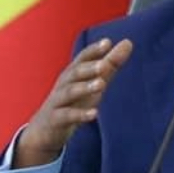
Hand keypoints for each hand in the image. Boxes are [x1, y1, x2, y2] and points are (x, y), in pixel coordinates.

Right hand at [15, 37, 133, 166]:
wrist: (44, 130)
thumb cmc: (73, 102)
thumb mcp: (92, 83)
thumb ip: (110, 65)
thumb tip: (128, 42)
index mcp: (72, 74)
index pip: (82, 58)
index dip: (93, 51)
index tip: (107, 42)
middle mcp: (63, 84)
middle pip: (75, 73)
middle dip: (89, 68)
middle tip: (105, 64)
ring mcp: (58, 101)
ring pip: (70, 92)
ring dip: (85, 87)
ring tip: (101, 84)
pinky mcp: (55, 119)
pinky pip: (67, 116)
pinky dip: (80, 114)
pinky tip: (94, 114)